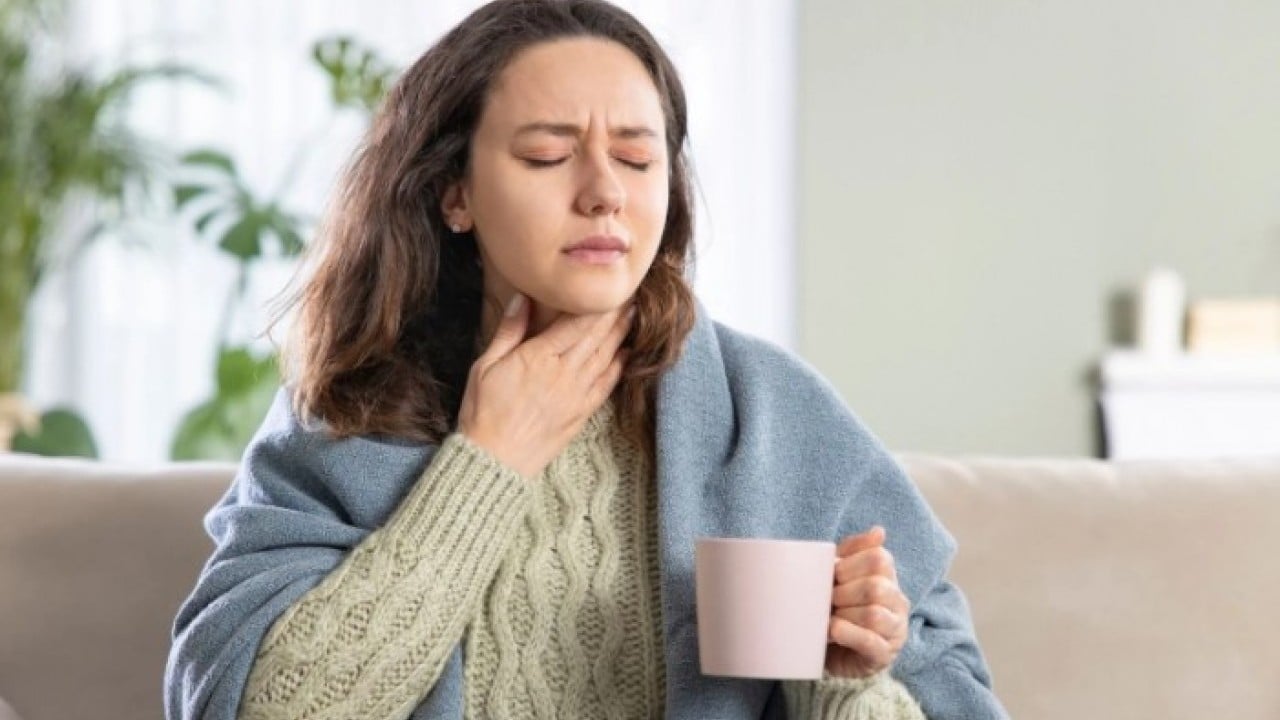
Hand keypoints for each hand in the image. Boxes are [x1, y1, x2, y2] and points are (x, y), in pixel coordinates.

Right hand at [457, 293, 631, 478]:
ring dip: (621, 334)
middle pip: (597, 337)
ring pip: (606, 357)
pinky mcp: (581, 413)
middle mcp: (564, 374)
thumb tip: (523, 298)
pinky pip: (607, 384)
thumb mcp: (486, 365)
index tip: (606, 287)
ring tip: (633, 315)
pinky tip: (627, 353)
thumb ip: (509, 330)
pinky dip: (619, 366)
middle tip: (629, 294)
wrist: (494, 460)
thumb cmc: (484, 412)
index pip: (576, 323)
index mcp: (539, 358)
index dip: (596, 304)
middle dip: (614, 313)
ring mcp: (576, 395)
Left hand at [826, 526, 910, 678]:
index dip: (850, 564)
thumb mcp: (842, 576)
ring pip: (874, 615)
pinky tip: (832, 631)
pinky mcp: (883, 655)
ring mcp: (894, 630)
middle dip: (844, 592)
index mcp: (889, 578)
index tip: (832, 574)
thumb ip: (853, 551)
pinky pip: (870, 642)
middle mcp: (898, 602)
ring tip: (829, 618)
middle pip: (876, 587)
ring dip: (844, 615)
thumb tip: (879, 531)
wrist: (835, 651)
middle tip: (827, 599)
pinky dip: (848, 633)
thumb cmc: (839, 608)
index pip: (880, 558)